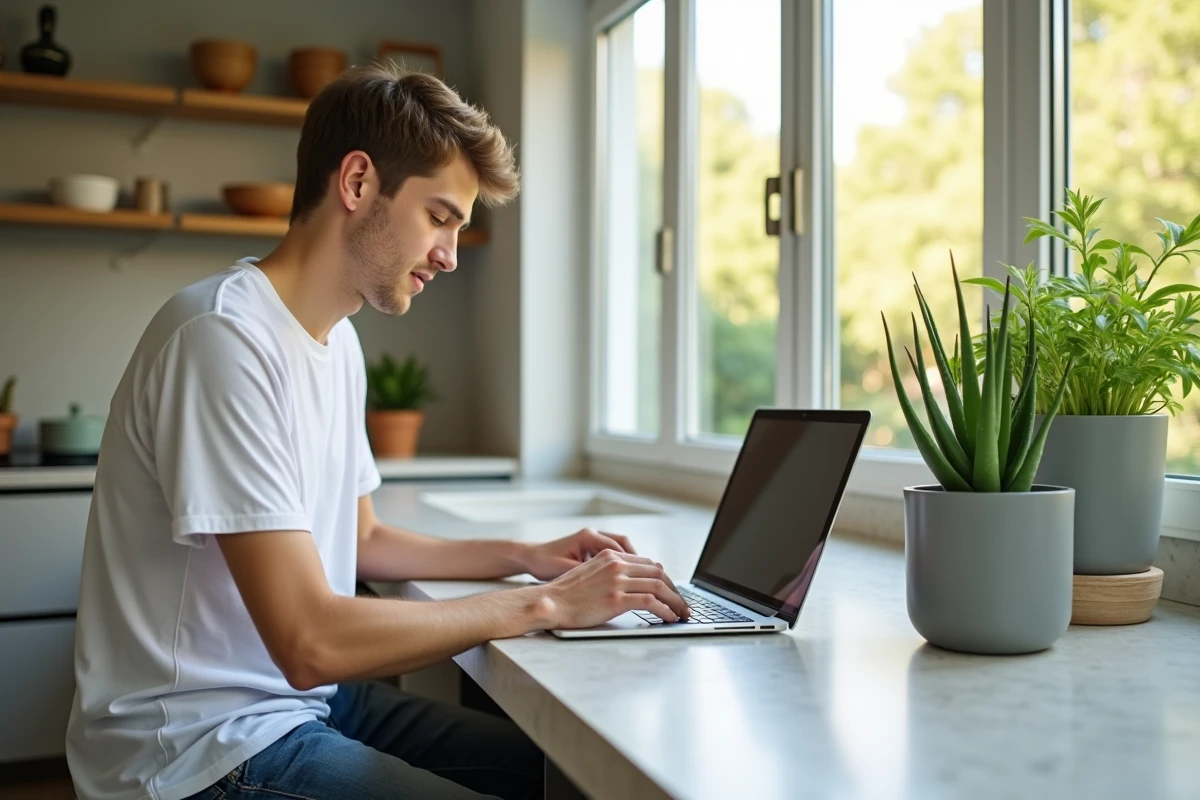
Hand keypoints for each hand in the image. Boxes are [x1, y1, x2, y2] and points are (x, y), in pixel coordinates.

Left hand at [522, 527, 638, 580]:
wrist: (531, 557)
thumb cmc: (544, 563)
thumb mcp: (564, 570)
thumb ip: (585, 574)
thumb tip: (603, 583)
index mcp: (588, 536)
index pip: (619, 547)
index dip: (634, 563)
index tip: (646, 577)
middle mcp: (593, 535)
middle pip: (626, 544)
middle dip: (641, 562)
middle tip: (654, 578)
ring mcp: (593, 540)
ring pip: (622, 548)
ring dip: (634, 563)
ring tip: (645, 579)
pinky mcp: (592, 549)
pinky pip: (615, 553)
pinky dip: (624, 565)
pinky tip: (630, 579)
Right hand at [534, 549, 689, 629]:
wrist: (550, 602)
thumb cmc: (567, 593)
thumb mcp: (590, 573)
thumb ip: (611, 573)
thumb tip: (632, 583)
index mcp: (611, 556)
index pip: (648, 564)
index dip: (665, 579)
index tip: (672, 591)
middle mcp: (616, 564)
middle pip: (658, 573)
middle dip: (675, 590)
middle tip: (683, 604)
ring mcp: (617, 581)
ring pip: (659, 587)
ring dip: (676, 602)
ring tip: (683, 614)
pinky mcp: (616, 599)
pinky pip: (651, 602)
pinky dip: (666, 610)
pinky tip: (670, 618)